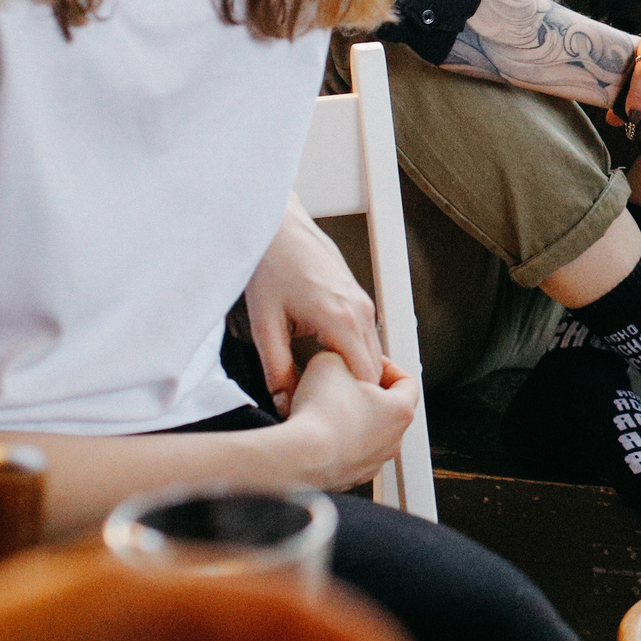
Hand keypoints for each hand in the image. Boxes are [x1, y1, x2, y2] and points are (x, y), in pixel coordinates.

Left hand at [244, 198, 381, 413]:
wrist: (278, 227)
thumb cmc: (271, 267)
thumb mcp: (265, 324)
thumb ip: (277, 369)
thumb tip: (284, 402)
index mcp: (342, 320)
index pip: (365, 378)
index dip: (350, 402)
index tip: (327, 413)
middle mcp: (361, 312)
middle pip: (375, 370)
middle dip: (356, 393)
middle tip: (326, 408)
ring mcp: (363, 303)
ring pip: (373, 353)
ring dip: (355, 374)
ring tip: (325, 389)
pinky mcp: (358, 297)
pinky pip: (366, 337)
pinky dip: (354, 355)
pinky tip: (326, 362)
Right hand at [277, 351, 418, 489]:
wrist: (298, 457)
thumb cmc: (320, 414)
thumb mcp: (331, 361)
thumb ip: (343, 356)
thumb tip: (338, 359)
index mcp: (400, 411)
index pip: (407, 382)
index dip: (388, 367)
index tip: (369, 362)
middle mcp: (392, 441)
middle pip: (386, 409)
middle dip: (366, 394)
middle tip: (343, 384)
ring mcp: (372, 463)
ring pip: (367, 434)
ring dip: (350, 420)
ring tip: (324, 409)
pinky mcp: (350, 478)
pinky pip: (347, 455)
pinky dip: (335, 443)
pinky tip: (315, 433)